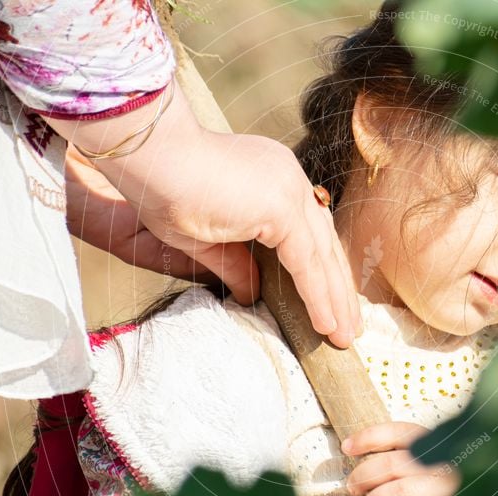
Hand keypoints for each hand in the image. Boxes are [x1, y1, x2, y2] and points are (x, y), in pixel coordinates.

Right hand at [46, 81, 361, 348]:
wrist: (150, 158)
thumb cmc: (162, 189)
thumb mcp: (204, 238)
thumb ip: (236, 264)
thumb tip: (251, 294)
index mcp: (274, 179)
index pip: (309, 230)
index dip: (321, 268)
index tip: (331, 301)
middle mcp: (289, 179)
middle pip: (324, 243)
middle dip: (338, 288)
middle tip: (348, 326)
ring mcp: (290, 189)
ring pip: (322, 255)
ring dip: (335, 299)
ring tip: (344, 336)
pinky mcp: (284, 206)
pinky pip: (308, 262)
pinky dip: (318, 295)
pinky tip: (326, 323)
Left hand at [342, 421, 477, 495]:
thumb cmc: (458, 475)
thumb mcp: (437, 455)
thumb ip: (410, 453)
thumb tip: (364, 454)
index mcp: (439, 440)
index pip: (399, 432)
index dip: (369, 437)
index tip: (347, 447)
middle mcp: (445, 460)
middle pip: (393, 463)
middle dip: (366, 475)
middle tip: (353, 487)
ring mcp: (453, 487)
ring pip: (403, 490)